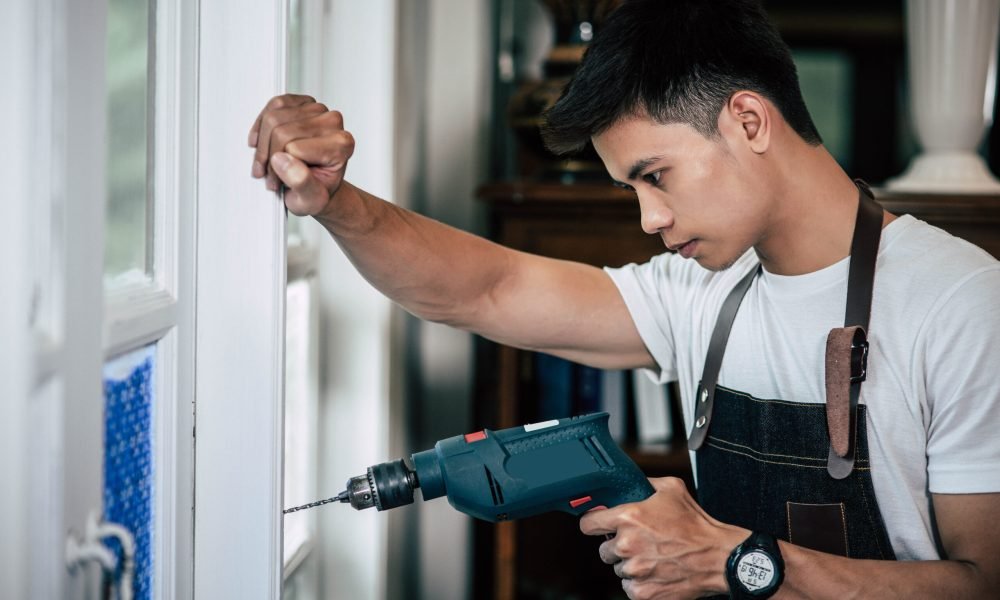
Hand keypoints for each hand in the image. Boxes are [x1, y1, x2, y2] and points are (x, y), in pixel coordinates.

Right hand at [248, 94, 354, 216]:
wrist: (319, 184)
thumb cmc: (317, 191)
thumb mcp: (311, 201)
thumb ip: (301, 183)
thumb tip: (283, 161)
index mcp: (341, 145)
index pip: (293, 148)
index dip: (279, 168)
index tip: (277, 182)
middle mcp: (333, 123)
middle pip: (280, 131)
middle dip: (268, 156)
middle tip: (271, 175)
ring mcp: (318, 110)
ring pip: (273, 117)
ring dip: (264, 143)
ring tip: (270, 162)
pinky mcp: (304, 102)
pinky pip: (274, 105)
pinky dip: (263, 124)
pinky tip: (266, 141)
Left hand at [579, 477, 746, 599]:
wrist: (718, 558)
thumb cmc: (697, 526)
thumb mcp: (672, 489)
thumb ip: (646, 483)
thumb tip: (631, 482)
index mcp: (629, 517)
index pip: (588, 523)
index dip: (593, 522)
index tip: (598, 524)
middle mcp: (627, 545)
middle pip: (604, 549)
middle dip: (618, 545)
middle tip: (639, 542)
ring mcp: (634, 570)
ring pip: (618, 568)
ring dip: (630, 564)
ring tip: (652, 557)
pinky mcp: (643, 592)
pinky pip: (629, 587)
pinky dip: (639, 582)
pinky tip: (655, 572)